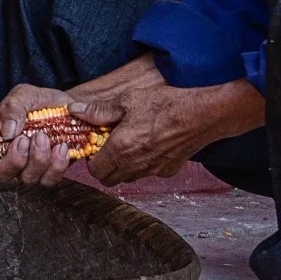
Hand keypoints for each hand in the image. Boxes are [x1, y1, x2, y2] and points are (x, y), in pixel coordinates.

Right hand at [0, 83, 88, 188]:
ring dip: (38, 159)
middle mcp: (7, 154)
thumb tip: (7, 132)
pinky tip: (61, 147)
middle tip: (25, 140)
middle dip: (13, 160)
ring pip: (26, 178)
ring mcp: (28, 166)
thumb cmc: (42, 102)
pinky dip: (57, 165)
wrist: (71, 108)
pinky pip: (48, 180)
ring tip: (45, 137)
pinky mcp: (48, 172)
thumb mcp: (25, 95)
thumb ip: (12, 108)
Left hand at [79, 73, 263, 187]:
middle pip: (110, 179)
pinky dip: (144, 164)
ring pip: (129, 177)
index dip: (92, 159)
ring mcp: (154, 170)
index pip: (95, 171)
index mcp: (121, 150)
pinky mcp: (169, 170)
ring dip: (124, 166)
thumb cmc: (166, 104)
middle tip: (108, 146)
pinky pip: (149, 173)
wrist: (204, 114)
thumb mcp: (128, 100)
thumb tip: (76, 111)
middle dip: (105, 166)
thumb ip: (99, 110)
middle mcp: (136, 166)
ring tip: (129, 143)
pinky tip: (150, 145)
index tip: (95, 145)